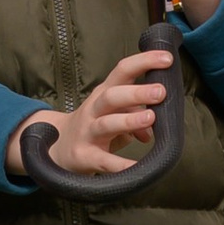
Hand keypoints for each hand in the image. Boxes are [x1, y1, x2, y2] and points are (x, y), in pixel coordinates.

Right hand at [8, 43, 178, 179]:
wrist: (57, 148)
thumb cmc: (93, 127)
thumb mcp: (113, 114)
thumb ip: (134, 115)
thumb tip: (153, 127)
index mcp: (104, 94)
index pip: (123, 71)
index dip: (144, 62)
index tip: (166, 57)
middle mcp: (94, 109)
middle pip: (113, 96)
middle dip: (137, 92)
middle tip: (161, 91)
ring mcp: (88, 132)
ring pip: (107, 123)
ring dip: (129, 120)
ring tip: (150, 118)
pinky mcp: (85, 156)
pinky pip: (104, 160)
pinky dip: (119, 164)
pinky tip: (135, 166)